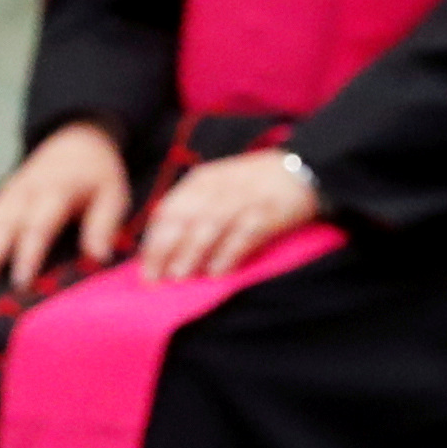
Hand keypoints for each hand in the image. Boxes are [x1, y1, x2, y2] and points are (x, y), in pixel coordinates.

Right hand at [0, 121, 131, 286]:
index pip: (39, 225)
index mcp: (55, 191)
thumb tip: (99, 258)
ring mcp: (8, 196)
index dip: (29, 254)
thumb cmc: (97, 174)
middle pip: (2, 227)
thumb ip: (103, 224)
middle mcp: (25, 193)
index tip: (21, 283)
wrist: (76, 140)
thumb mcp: (112, 193)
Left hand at [136, 149, 322, 281]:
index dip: (154, 241)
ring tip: (180, 276)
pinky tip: (217, 272)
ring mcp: (244, 198)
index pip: (168, 210)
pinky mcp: (268, 212)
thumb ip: (192, 210)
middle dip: (166, 249)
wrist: (302, 169)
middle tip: (156, 278)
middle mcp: (218, 187)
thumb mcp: (217, 188)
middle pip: (184, 218)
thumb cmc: (252, 186)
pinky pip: (244, 234)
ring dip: (192, 252)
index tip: (145, 269)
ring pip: (210, 225)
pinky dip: (228, 253)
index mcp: (201, 181)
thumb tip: (162, 249)